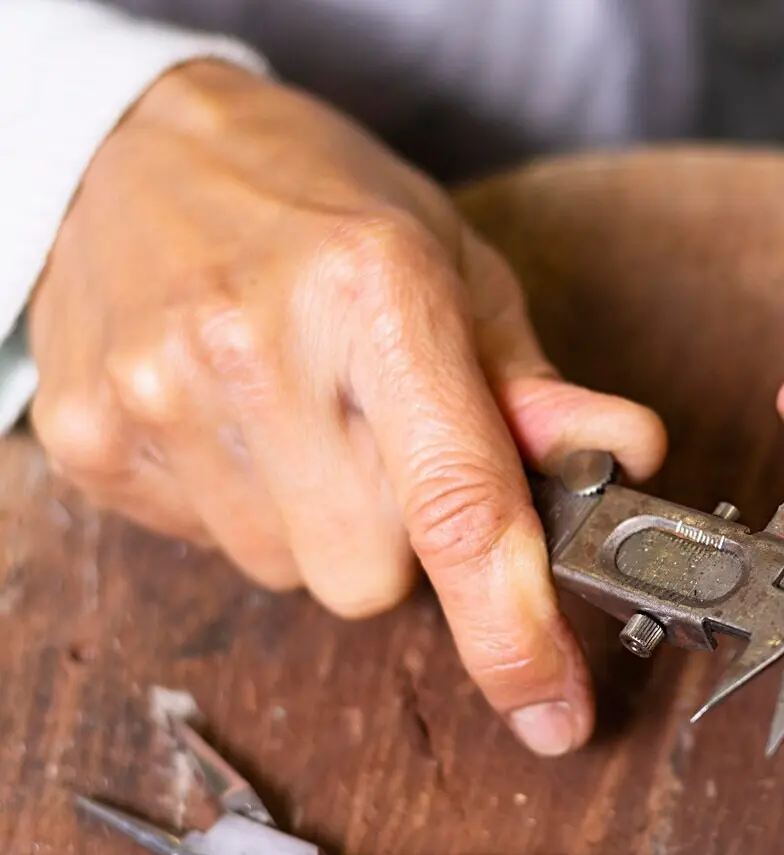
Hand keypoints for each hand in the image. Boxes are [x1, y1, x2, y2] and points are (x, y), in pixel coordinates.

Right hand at [27, 61, 665, 754]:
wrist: (131, 148)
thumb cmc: (318, 200)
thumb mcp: (453, 266)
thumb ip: (534, 387)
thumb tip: (623, 460)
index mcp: (374, 294)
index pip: (457, 504)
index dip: (513, 628)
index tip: (554, 706)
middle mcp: (256, 351)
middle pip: (373, 576)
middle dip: (408, 540)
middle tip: (388, 441)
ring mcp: (156, 401)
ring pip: (293, 575)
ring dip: (325, 524)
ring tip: (302, 412)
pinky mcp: (89, 441)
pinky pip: (214, 549)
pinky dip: (249, 509)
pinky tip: (238, 422)